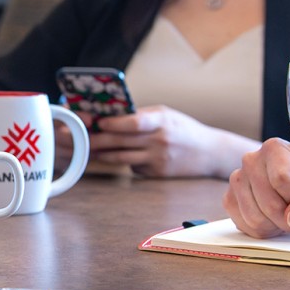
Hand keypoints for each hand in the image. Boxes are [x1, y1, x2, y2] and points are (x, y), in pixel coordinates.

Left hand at [86, 105, 259, 177]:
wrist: (210, 152)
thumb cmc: (183, 129)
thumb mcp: (166, 115)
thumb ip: (141, 115)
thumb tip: (110, 116)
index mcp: (162, 121)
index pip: (134, 122)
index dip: (114, 123)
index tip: (98, 122)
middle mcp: (160, 141)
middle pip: (121, 142)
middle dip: (97, 140)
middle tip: (79, 137)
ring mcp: (158, 160)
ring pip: (121, 158)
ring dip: (102, 153)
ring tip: (88, 148)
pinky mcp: (157, 174)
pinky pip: (132, 167)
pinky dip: (122, 162)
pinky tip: (116, 156)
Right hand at [224, 137, 289, 237]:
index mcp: (275, 148)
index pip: (283, 179)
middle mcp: (251, 160)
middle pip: (270, 203)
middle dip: (289, 218)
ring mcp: (237, 180)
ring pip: (256, 218)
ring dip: (276, 226)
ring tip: (285, 215)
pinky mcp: (229, 199)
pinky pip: (246, 226)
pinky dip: (264, 230)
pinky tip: (271, 219)